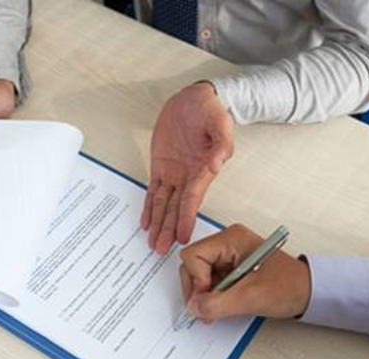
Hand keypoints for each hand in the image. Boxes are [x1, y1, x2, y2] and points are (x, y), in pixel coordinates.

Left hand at [141, 82, 234, 253]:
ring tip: (154, 243)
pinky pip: (153, 191)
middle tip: (161, 248)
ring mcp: (174, 173)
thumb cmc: (210, 110)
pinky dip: (149, 207)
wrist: (194, 98)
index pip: (193, 199)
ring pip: (164, 204)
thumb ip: (222, 143)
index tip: (183, 236)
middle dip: (169, 229)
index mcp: (204, 169)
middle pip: (177, 208)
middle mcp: (189, 176)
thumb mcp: (221, 122)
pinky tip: (146, 223)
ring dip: (159, 224)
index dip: (186, 218)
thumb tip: (218, 162)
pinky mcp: (161, 167)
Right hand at [179, 224, 310, 321]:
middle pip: (192, 265)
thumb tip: (193, 307)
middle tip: (207, 309)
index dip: (195, 280)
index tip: (206, 298)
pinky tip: (224, 306)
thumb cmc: (289, 286)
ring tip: (219, 309)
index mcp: (231, 239)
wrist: (311, 293)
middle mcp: (227, 244)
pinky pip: (211, 282)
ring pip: (199, 275)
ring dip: (205, 295)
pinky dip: (213, 297)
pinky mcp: (232, 269)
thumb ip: (217, 304)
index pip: (193, 256)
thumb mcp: (250, 297)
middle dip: (197, 289)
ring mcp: (229, 256)